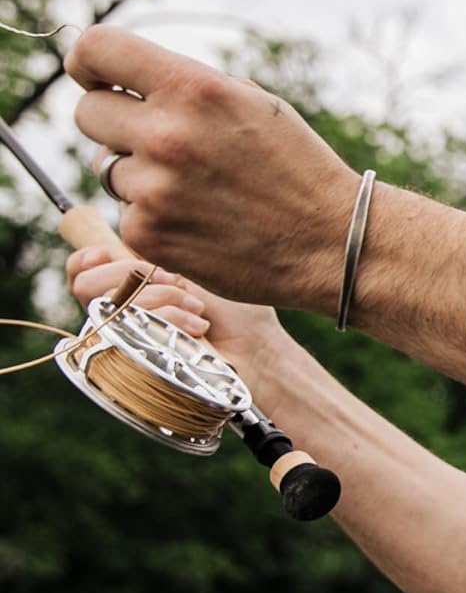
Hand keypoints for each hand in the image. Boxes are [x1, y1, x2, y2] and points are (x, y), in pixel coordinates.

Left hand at [65, 25, 359, 311]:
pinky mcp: (147, 235)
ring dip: (141, 175)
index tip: (94, 76)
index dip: (87, 61)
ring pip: (108, 168)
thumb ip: (188, 86)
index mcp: (193, 90)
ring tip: (198, 190)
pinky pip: (125, 212)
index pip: (96, 49)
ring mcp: (152, 190)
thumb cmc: (299, 168)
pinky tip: (201, 222)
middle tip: (160, 143)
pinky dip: (155, 216)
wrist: (332, 243)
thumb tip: (125, 79)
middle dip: (116, 123)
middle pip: (88, 114)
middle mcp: (166, 135)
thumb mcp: (256, 104)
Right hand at [65, 247, 292, 394]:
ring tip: (198, 307)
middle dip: (130, 271)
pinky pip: (136, 325)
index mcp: (129, 286)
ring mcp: (126, 340)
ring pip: (113, 303)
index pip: (80, 272)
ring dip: (163, 296)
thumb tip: (119, 232)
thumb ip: (153, 251)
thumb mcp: (194, 267)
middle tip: (174, 279)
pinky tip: (199, 325)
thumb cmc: (236, 310)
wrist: (258, 350)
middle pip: (84, 286)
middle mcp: (121, 314)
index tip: (106, 251)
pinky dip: (172, 317)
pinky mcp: (138, 360)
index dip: (84, 259)